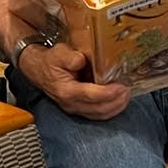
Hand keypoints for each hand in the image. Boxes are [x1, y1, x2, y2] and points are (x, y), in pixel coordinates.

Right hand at [15, 39, 131, 120]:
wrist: (39, 70)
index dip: (108, 93)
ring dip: (116, 107)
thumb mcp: (58, 53)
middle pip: (98, 109)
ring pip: (99, 115)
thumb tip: (81, 61)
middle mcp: (70, 104)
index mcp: (66, 91)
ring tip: (127, 95)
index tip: (121, 86)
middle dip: (116, 101)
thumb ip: (70, 57)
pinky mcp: (79, 109)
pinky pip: (97, 114)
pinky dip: (111, 110)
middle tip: (128, 89)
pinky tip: (119, 101)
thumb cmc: (51, 61)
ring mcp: (75, 109)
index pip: (91, 96)